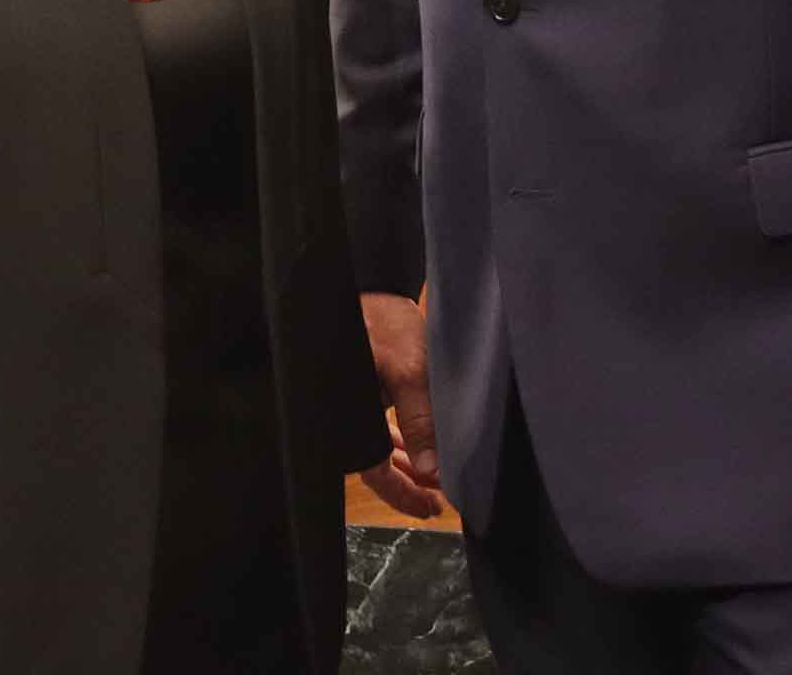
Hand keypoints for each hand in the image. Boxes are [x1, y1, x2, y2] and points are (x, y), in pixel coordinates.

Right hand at [359, 291, 445, 515]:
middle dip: (412, 481)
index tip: (433, 508)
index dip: (403, 494)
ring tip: (439, 476)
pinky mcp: (367, 387)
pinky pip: (384, 422)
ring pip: (383, 444)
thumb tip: (432, 469)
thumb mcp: (406, 369)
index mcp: (349, 420)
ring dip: (411, 458)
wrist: (360, 282)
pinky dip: (405, 434)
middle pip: (380, 464)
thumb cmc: (376, 322)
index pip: (376, 474)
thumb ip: (419, 419)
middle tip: (442, 497)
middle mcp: (349, 417)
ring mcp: (359, 403)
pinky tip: (425, 442)